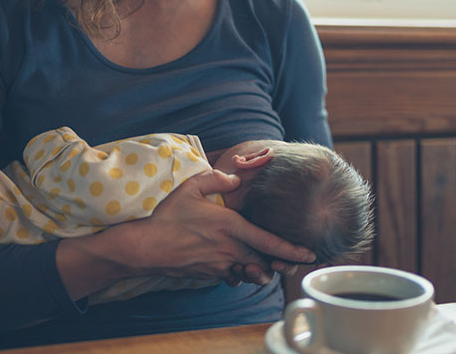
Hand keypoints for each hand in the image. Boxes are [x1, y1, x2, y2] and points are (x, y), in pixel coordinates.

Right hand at [131, 169, 315, 285]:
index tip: (309, 253)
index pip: (269, 241)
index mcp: (231, 226)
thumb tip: (236, 178)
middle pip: (265, 262)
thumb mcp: (191, 188)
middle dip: (279, 264)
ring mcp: (220, 265)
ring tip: (263, 266)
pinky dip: (238, 273)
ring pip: (250, 272)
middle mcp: (230, 249)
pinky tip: (234, 264)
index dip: (292, 249)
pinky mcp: (209, 274)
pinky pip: (232, 276)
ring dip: (258, 270)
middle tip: (290, 263)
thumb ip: (216, 179)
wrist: (146, 247)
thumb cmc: (168, 216)